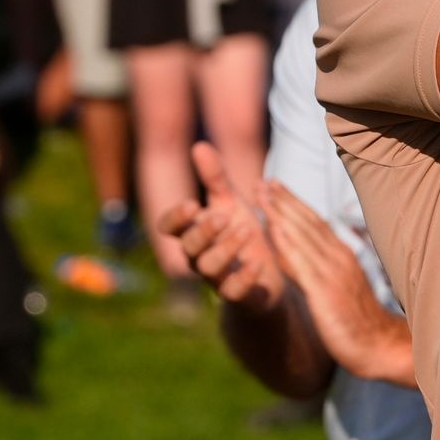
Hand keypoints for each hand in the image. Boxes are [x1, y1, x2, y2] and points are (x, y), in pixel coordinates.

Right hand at [156, 142, 286, 312]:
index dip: (176, 218)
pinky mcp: (238, 294)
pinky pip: (233, 291)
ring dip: (225, 249)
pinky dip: (244, 277)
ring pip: (208, 268)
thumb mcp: (230, 203)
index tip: (192, 204)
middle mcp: (200, 256)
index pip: (170, 228)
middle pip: (188, 247)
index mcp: (194, 232)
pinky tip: (257, 262)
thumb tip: (199, 144)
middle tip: (224, 216)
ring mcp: (218, 277)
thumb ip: (215, 178)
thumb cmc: (242, 233)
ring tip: (246, 231)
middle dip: (203, 232)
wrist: (270, 274)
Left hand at [260, 181, 414, 385]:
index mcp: (343, 257)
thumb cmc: (362, 324)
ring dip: (281, 211)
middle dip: (284, 200)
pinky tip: (273, 228)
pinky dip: (287, 242)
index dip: (294, 204)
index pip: (315, 223)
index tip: (276, 187)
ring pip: (303, 234)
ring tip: (262, 192)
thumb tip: (309, 258)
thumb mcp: (341, 291)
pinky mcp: (325, 291)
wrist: (380, 347)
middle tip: (264, 180)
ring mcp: (332, 272)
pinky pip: (302, 262)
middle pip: (307, 222)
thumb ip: (326, 271)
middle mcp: (338, 258)